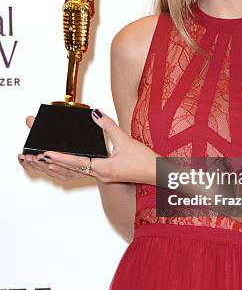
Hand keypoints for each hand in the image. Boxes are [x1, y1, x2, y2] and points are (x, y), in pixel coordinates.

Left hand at [18, 109, 158, 184]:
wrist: (156, 173)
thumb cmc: (144, 160)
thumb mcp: (126, 140)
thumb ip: (109, 126)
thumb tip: (95, 114)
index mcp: (104, 168)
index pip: (77, 162)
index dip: (60, 157)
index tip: (46, 153)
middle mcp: (100, 174)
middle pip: (71, 169)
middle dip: (53, 162)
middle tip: (35, 156)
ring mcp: (103, 175)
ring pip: (75, 171)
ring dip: (59, 166)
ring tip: (42, 159)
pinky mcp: (106, 174)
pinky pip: (83, 171)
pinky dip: (70, 167)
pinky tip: (64, 162)